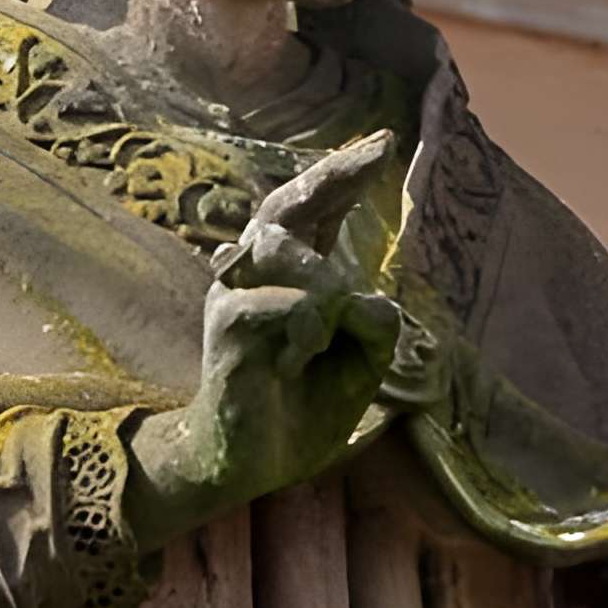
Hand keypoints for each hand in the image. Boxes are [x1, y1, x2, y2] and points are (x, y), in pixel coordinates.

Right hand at [128, 133, 399, 548]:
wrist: (255, 465)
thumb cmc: (305, 407)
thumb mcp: (361, 365)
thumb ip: (374, 327)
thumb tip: (368, 297)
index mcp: (294, 276)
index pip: (318, 211)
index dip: (344, 174)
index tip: (384, 142)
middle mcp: (258, 275)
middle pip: (287, 205)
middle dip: (333, 173)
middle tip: (378, 150)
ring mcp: (235, 296)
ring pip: (281, 249)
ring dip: (324, 277)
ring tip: (335, 315)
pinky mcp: (223, 329)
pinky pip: (276, 306)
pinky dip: (304, 326)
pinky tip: (303, 356)